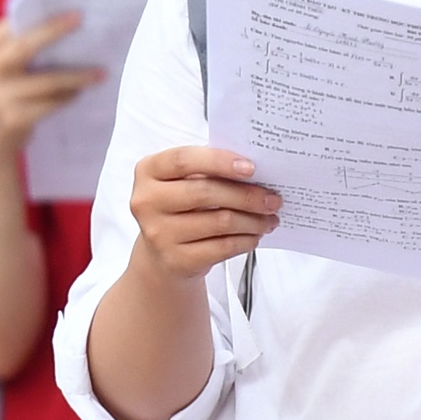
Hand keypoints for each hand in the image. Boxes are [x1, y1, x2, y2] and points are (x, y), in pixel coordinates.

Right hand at [0, 13, 103, 157]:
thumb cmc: (2, 94)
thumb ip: (16, 46)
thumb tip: (63, 22)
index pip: (11, 27)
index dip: (42, 18)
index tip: (72, 11)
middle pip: (25, 46)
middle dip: (55, 32)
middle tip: (82, 20)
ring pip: (47, 80)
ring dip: (77, 75)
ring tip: (100, 72)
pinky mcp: (13, 119)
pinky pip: (51, 103)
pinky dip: (68, 96)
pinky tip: (80, 92)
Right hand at [130, 146, 279, 282]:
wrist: (163, 253)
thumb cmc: (182, 206)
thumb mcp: (186, 181)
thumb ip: (211, 170)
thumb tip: (258, 174)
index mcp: (149, 171)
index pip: (184, 159)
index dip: (220, 161)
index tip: (251, 167)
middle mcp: (147, 201)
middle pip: (205, 192)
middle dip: (247, 195)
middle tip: (273, 198)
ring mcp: (158, 233)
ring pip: (220, 222)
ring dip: (253, 220)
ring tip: (269, 218)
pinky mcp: (176, 260)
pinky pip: (223, 247)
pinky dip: (246, 240)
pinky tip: (255, 235)